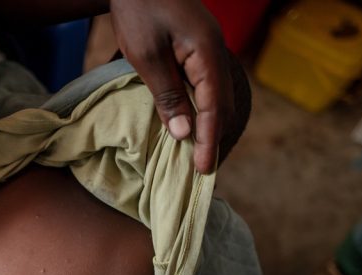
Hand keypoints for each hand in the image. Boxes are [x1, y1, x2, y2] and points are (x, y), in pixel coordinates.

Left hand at [110, 0, 232, 173]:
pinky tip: (191, 125)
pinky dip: (202, 111)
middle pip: (223, 105)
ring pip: (217, 97)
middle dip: (214, 138)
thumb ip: (167, 93)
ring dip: (210, 126)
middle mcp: (215, 53)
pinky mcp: (198, 51)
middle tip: (203, 170)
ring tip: (199, 155)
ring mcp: (209, 51)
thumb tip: (183, 133)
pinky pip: (206, 87)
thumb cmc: (139, 8)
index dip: (209, 140)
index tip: (203, 169)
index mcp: (207, 53)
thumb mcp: (146, 54)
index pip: (214, 107)